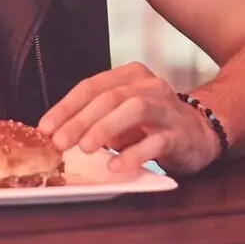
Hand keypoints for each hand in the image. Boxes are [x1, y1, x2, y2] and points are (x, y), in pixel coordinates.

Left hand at [37, 62, 220, 175]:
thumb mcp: (119, 116)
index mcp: (129, 76)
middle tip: (59, 142)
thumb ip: (93, 119)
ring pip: (134, 109)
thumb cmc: (151, 124)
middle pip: (110, 97)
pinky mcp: (180, 133)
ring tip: (85, 148)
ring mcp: (166, 108)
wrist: (198, 134)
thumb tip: (56, 134)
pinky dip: (134, 154)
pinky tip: (116, 167)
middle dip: (80, 120)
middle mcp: (149, 86)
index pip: (92, 86)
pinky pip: (156, 141)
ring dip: (105, 128)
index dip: (65, 107)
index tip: (45, 128)